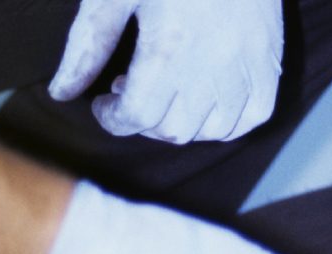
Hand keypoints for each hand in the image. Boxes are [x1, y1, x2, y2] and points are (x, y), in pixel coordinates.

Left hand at [48, 0, 282, 143]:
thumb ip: (88, 44)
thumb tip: (61, 93)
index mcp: (170, 45)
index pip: (138, 116)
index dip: (113, 119)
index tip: (104, 105)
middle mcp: (212, 64)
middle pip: (171, 130)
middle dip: (143, 121)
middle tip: (132, 92)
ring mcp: (246, 66)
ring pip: (210, 130)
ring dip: (182, 124)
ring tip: (167, 95)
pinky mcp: (269, 62)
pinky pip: (251, 117)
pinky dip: (226, 120)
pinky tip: (204, 100)